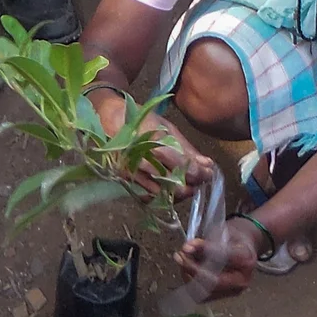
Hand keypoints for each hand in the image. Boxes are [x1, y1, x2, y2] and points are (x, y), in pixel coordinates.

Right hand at [92, 89, 214, 197]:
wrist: (107, 119)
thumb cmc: (140, 121)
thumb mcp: (166, 128)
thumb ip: (186, 149)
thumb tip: (207, 165)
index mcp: (153, 142)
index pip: (181, 164)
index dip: (197, 173)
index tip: (208, 174)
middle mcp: (141, 159)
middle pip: (171, 183)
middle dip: (189, 185)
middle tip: (197, 183)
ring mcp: (131, 171)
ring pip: (159, 193)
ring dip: (175, 193)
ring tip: (184, 187)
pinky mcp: (123, 179)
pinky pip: (144, 195)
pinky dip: (157, 197)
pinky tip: (165, 191)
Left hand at [174, 217, 259, 301]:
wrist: (244, 248)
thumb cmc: (234, 239)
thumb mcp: (223, 233)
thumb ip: (206, 242)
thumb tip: (187, 248)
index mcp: (245, 260)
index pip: (222, 259)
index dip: (202, 253)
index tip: (186, 247)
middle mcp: (242, 280)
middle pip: (213, 282)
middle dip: (191, 269)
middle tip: (180, 256)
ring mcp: (233, 291)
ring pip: (204, 292)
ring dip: (188, 276)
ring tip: (183, 260)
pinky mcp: (222, 296)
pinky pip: (202, 295)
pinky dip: (191, 283)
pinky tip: (187, 270)